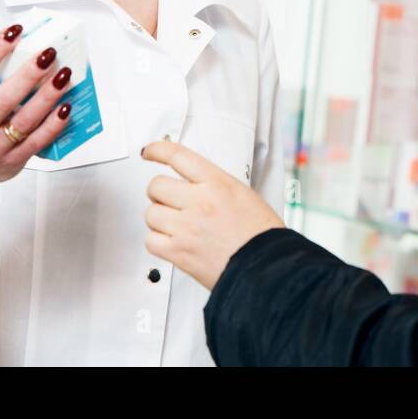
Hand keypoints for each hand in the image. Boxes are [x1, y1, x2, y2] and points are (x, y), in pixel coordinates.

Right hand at [0, 22, 75, 200]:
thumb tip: (19, 48)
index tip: (15, 32)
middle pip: (3, 97)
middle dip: (29, 73)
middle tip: (48, 53)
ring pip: (24, 120)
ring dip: (48, 96)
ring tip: (64, 75)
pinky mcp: (12, 161)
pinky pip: (38, 141)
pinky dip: (54, 123)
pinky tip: (66, 106)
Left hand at [142, 140, 284, 289]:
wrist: (267, 268)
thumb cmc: (262, 235)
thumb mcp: (244, 195)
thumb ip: (215, 185)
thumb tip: (196, 183)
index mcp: (217, 183)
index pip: (177, 156)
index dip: (158, 150)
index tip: (150, 151)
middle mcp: (199, 202)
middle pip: (156, 185)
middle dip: (159, 192)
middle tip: (168, 199)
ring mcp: (186, 228)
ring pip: (151, 213)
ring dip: (159, 218)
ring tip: (174, 224)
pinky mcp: (179, 252)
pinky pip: (151, 241)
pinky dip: (157, 241)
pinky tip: (171, 241)